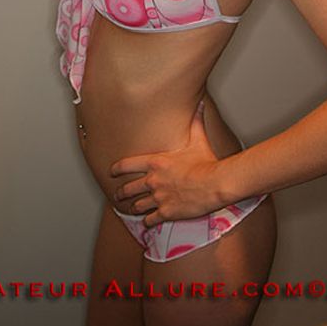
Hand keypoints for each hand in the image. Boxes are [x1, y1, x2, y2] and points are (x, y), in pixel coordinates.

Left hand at [110, 101, 225, 227]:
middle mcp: (152, 181)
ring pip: (137, 206)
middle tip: (118, 195)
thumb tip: (199, 103)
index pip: (127, 165)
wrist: (214, 183)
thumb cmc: (206, 162)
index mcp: (156, 163)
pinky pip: (151, 220)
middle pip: (128, 189)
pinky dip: (148, 222)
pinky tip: (147, 222)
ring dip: (134, 207)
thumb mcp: (198, 139)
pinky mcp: (167, 213)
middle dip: (121, 193)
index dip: (116, 169)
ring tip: (131, 209)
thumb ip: (195, 122)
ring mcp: (158, 198)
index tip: (111, 171)